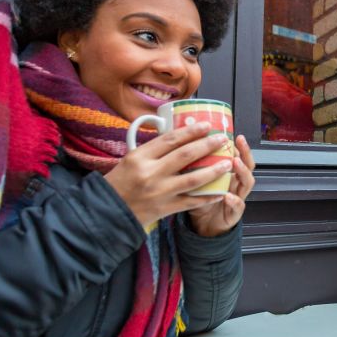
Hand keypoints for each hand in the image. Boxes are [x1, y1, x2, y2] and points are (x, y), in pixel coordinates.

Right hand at [104, 122, 235, 227]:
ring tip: (227, 163)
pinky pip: (191, 202)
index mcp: (140, 157)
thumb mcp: (130, 159)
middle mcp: (151, 173)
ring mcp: (160, 192)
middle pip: (185, 156)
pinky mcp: (165, 209)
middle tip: (222, 139)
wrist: (108, 211)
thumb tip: (179, 135)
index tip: (206, 125)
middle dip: (207, 145)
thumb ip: (153, 149)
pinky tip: (220, 191)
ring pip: (193, 179)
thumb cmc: (120, 183)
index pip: (170, 139)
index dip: (191, 131)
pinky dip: (207, 197)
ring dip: (213, 171)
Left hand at [187, 134, 255, 236]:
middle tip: (239, 142)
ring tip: (235, 163)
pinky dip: (234, 200)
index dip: (238, 145)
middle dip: (245, 152)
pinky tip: (228, 196)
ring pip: (247, 183)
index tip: (232, 134)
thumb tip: (183, 145)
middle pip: (248, 166)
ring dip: (242, 171)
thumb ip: (197, 166)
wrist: (205, 225)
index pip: (238, 156)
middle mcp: (237, 184)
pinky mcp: (234, 213)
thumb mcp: (198, 180)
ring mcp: (238, 197)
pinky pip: (238, 206)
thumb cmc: (202, 201)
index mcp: (229, 174)